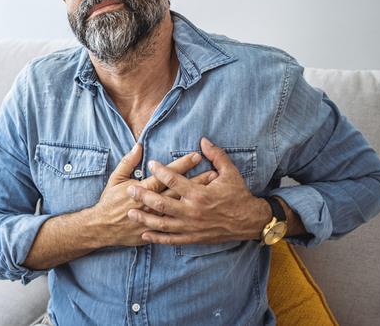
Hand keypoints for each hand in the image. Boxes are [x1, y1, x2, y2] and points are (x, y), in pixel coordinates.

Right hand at [91, 142, 205, 246]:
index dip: (182, 165)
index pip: (166, 175)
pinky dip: (191, 217)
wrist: (103, 228)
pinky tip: (201, 212)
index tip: (196, 156)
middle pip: (179, 191)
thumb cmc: (109, 202)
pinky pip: (177, 225)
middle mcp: (152, 205)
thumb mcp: (115, 179)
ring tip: (212, 191)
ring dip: (196, 198)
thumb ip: (128, 162)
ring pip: (182, 207)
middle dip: (197, 181)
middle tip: (214, 172)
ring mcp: (155, 220)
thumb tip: (139, 146)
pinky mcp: (156, 231)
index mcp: (142, 190)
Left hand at [126, 137, 267, 244]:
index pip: (175, 181)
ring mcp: (192, 227)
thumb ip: (216, 155)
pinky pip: (172, 239)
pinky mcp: (193, 237)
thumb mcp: (230, 172)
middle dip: (144, 196)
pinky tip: (145, 234)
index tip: (150, 163)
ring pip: (163, 223)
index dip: (161, 171)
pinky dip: (157, 237)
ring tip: (131, 212)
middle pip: (162, 203)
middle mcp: (193, 211)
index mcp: (200, 194)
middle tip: (130, 189)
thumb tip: (203, 140)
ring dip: (145, 218)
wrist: (250, 221)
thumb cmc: (239, 195)